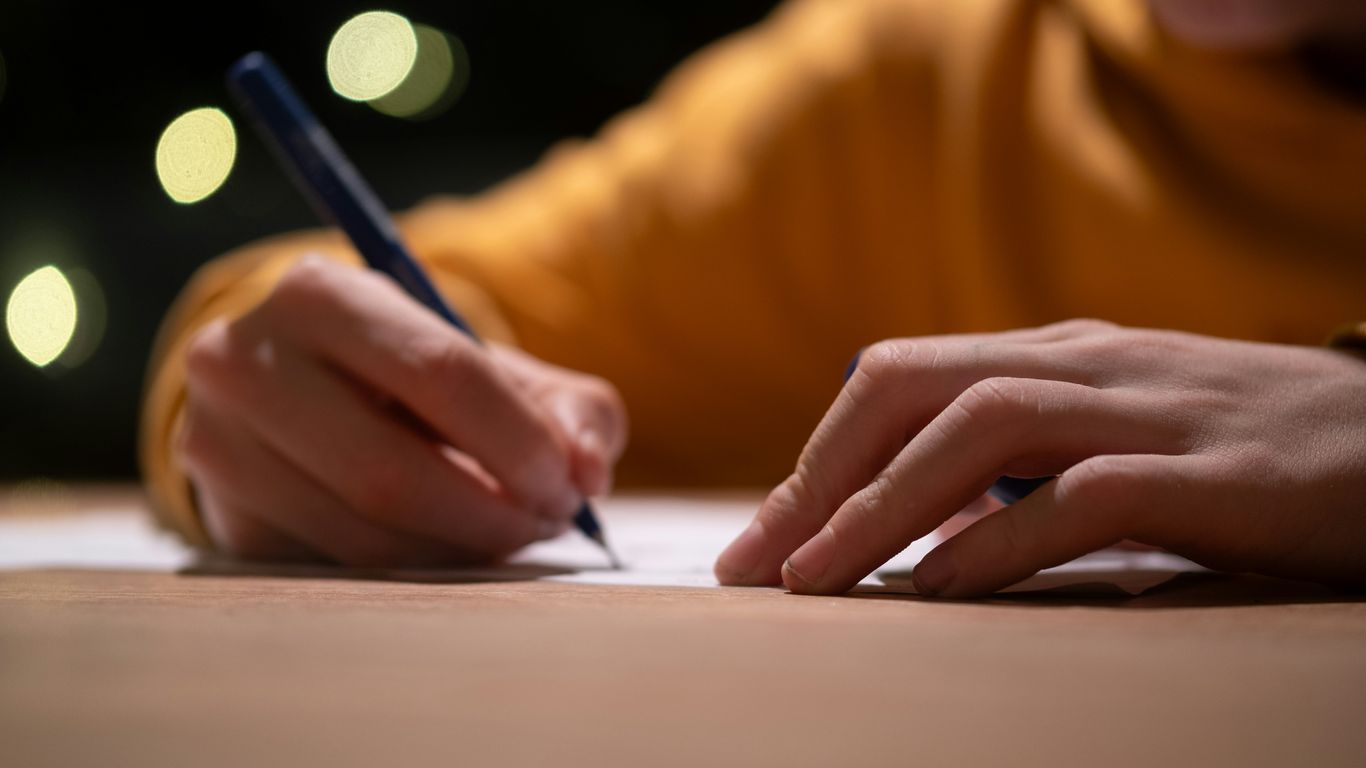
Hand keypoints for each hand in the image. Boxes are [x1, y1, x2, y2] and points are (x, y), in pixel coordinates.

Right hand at [178, 254, 626, 566]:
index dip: (518, 440)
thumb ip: (568, 408)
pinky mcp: (224, 519)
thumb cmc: (418, 378)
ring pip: (363, 533)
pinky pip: (337, 569)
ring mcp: (218, 445)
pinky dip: (416, 570)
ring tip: (511, 533)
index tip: (570, 484)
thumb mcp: (497, 367)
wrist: (306, 396)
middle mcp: (242, 361)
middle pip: (390, 472)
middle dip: (490, 512)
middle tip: (548, 522)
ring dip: (459, 550)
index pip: (440, 371)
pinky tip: (453, 548)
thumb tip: (588, 471)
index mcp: (319, 293)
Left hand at [715, 320, 1365, 595]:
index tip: (760, 542)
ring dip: (883, 507)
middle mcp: (1089, 366)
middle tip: (758, 566)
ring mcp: (1153, 413)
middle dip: (822, 476)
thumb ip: (1021, 457)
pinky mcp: (1218, 474)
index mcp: (1056, 354)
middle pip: (914, 387)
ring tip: (817, 580)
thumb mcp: (1117, 433)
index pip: (898, 377)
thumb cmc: (1245, 451)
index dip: (817, 457)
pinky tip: (942, 588)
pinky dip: (1002, 539)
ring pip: (982, 428)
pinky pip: (1085, 497)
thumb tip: (914, 518)